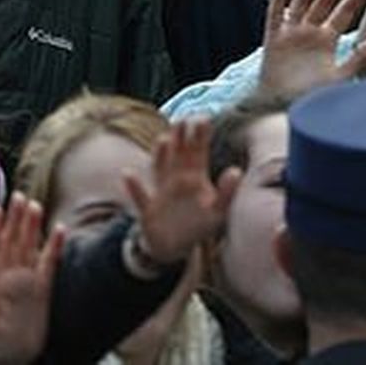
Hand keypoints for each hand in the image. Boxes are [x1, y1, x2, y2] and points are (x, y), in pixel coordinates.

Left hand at [0, 194, 64, 364]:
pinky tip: (60, 229)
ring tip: (35, 205)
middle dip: (15, 219)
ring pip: (30, 248)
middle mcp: (11, 277)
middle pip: (13, 242)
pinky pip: (50, 263)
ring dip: (32, 227)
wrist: (16, 355)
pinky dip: (55, 246)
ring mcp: (29, 281)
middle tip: (19, 196)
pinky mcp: (44, 288)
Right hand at [124, 120, 240, 266]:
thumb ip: (227, 192)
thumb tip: (236, 170)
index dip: (200, 135)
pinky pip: (141, 197)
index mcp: (195, 177)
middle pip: (178, 154)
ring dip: (161, 155)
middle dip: (180, 137)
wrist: (174, 248)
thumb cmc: (199, 225)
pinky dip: (134, 187)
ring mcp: (161, 192)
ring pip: (160, 169)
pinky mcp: (148, 210)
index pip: (198, 152)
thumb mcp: (218, 211)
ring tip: (164, 140)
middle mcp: (177, 179)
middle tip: (183, 119)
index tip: (203, 118)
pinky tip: (128, 173)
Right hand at [257, 0, 365, 102]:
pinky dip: (278, 2)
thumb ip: (359, 57)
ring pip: (301, 4)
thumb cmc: (312, 93)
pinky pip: (275, 16)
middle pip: (324, 4)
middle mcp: (311, 31)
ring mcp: (292, 33)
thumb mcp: (340, 75)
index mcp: (328, 39)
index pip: (343, 14)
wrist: (283, 105)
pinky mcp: (274, 38)